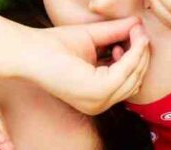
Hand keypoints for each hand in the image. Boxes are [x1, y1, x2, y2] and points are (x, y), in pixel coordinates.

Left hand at [24, 17, 151, 114]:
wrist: (29, 50)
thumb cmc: (53, 45)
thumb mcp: (94, 38)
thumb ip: (116, 33)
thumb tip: (140, 24)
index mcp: (95, 97)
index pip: (128, 81)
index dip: (137, 58)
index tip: (136, 35)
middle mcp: (98, 105)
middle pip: (135, 81)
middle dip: (142, 55)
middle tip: (140, 32)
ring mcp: (98, 102)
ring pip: (134, 76)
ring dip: (139, 52)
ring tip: (136, 32)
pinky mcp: (98, 92)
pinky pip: (127, 71)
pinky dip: (134, 53)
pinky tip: (132, 38)